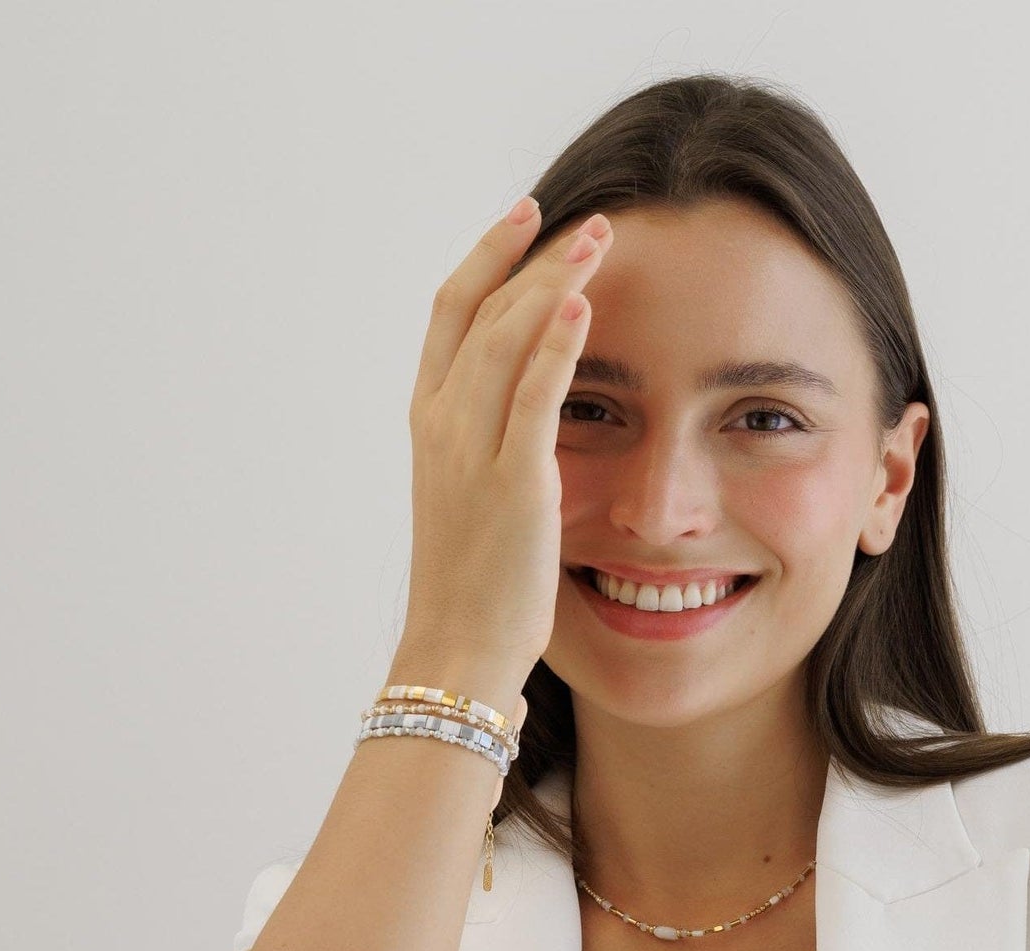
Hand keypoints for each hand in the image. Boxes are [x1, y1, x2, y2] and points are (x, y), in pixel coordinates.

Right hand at [402, 199, 614, 675]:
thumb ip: (490, 452)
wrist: (455, 652)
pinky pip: (533, 399)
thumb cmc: (473, 591)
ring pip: (505, 338)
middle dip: (531, 255)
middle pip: (481, 310)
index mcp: (429, 424)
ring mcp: (471, 453)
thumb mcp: (473, 504)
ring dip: (555, 281)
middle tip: (584, 218)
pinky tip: (584, 304)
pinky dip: (556, 346)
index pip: (452, 315)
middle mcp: (440, 425)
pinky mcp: (512, 486)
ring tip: (600, 239)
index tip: (527, 219)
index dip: (487, 258)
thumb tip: (528, 428)